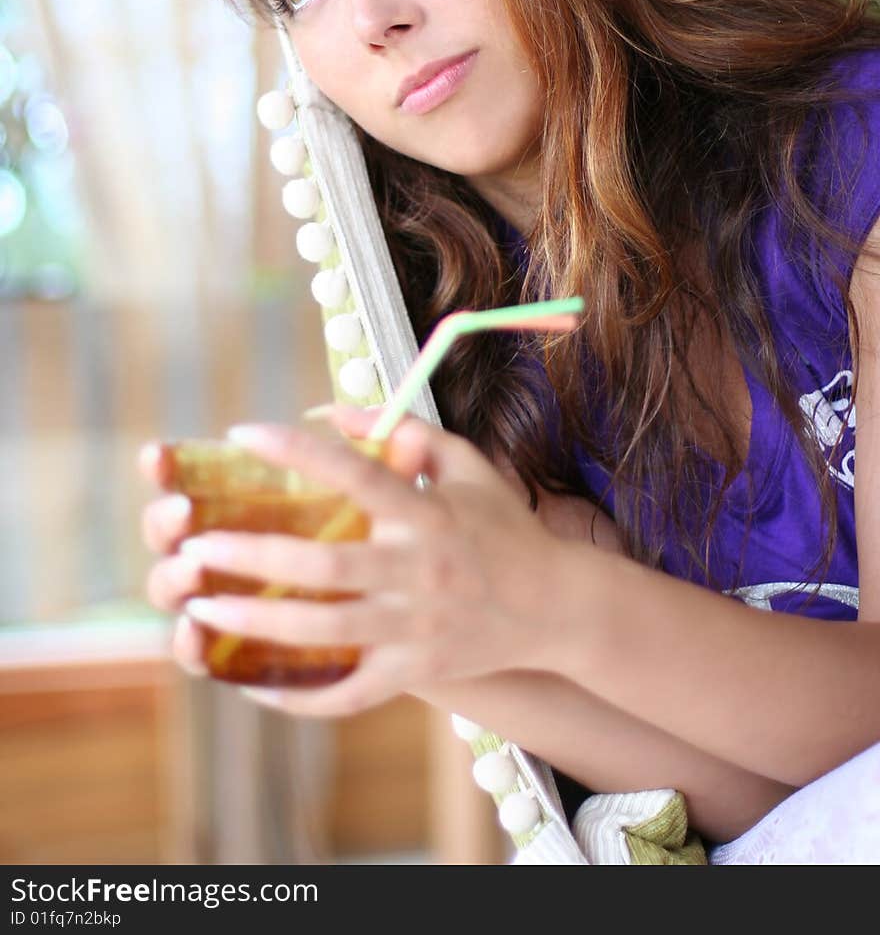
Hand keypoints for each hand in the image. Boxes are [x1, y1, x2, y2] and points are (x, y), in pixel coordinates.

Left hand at [140, 410, 570, 713]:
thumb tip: (329, 407)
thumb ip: (402, 430)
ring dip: (257, 622)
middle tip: (194, 544)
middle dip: (254, 555)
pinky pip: (348, 693)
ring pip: (326, 633)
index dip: (298, 451)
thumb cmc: (500, 525)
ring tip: (199, 606)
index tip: (241, 434)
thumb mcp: (465, 464)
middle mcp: (422, 571)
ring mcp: (419, 629)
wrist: (556, 606)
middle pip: (326, 566)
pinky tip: (248, 682)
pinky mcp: (417, 674)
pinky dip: (297, 693)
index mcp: (429, 514)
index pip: (357, 474)